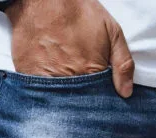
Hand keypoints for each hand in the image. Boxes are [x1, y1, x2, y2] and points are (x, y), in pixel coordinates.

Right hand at [7, 0, 134, 97]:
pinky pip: (39, 97)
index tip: (100, 102)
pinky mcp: (29, 79)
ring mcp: (47, 83)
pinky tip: (50, 84)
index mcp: (90, 74)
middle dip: (82, 107)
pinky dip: (45, 96)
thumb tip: (126, 93)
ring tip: (66, 89)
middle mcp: (69, 83)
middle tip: (81, 94)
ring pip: (59, 105)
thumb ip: (123, 63)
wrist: (43, 0)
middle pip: (78, 107)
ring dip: (63, 103)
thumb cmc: (79, 14)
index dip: (100, 104)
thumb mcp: (111, 32)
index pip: (99, 103)